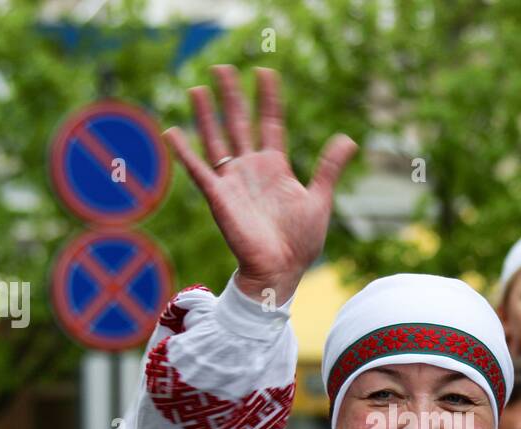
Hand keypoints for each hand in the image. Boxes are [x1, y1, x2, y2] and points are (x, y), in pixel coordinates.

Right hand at [163, 65, 357, 304]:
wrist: (281, 270)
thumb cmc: (300, 242)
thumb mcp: (319, 198)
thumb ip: (329, 168)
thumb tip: (348, 138)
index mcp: (275, 166)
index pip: (270, 123)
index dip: (267, 98)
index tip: (265, 72)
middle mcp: (251, 169)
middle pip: (238, 123)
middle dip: (231, 96)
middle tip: (222, 67)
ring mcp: (233, 181)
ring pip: (216, 139)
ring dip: (206, 115)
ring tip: (197, 87)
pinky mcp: (219, 196)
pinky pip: (198, 170)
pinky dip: (184, 152)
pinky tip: (172, 131)